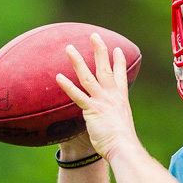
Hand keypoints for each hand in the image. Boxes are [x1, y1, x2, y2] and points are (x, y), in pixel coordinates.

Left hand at [55, 33, 138, 160]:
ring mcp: (102, 101)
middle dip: (100, 50)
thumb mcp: (121, 124)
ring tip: (69, 48)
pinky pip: (77, 95)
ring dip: (78, 61)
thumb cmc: (122, 141)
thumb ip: (114, 117)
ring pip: (88, 76)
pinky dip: (67, 86)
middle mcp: (112, 96)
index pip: (121, 75)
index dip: (119, 61)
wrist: (124, 147)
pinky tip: (58, 76)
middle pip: (105, 68)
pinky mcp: (92, 110)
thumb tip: (110, 121)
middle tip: (94, 35)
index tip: (117, 49)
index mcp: (121, 98)